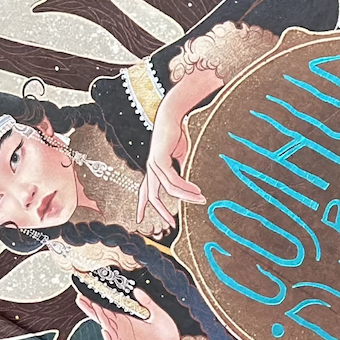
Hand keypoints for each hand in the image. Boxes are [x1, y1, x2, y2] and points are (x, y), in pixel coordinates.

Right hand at [77, 291, 181, 339]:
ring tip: (92, 308)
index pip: (108, 308)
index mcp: (127, 319)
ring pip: (106, 328)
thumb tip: (136, 290)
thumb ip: (148, 302)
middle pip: (102, 317)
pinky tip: (105, 329)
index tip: (88, 291)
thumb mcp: (159, 315)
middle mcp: (122, 329)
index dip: (97, 301)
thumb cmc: (168, 336)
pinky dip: (109, 338)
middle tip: (81, 297)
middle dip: (91, 307)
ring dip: (99, 319)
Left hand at [140, 75, 213, 227]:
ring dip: (185, 196)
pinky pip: (173, 179)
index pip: (145, 191)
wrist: (173, 115)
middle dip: (160, 211)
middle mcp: (150, 168)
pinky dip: (185, 186)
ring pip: (167, 189)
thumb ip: (182, 171)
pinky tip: (196, 190)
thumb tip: (190, 185)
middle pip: (151, 195)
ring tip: (201, 199)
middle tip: (170, 223)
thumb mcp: (180, 157)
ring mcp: (153, 164)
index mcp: (153, 169)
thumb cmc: (177, 134)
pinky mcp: (159, 158)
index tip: (139, 219)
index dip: (142, 205)